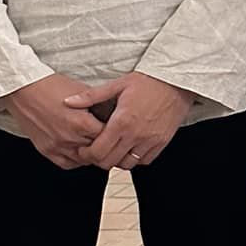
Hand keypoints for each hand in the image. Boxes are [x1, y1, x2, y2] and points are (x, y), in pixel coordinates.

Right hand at [6, 73, 107, 168]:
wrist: (24, 89)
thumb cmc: (51, 86)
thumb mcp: (82, 92)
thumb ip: (99, 106)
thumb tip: (115, 114)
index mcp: (81, 123)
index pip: (108, 136)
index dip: (114, 132)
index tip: (117, 128)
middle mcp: (69, 138)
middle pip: (98, 150)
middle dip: (105, 143)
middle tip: (110, 137)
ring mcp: (57, 147)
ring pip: (84, 160)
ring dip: (91, 153)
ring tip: (95, 143)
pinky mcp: (47, 151)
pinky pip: (67, 164)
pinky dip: (76, 159)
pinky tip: (80, 149)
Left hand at [62, 71, 194, 169]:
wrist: (176, 82)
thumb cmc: (148, 81)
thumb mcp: (117, 85)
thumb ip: (91, 96)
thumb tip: (68, 102)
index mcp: (121, 122)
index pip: (98, 151)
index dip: (86, 154)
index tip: (83, 148)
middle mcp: (136, 135)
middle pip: (109, 162)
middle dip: (98, 159)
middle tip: (94, 151)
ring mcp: (150, 141)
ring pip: (127, 165)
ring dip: (116, 160)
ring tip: (112, 149)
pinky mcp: (161, 142)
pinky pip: (144, 161)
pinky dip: (134, 159)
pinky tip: (129, 148)